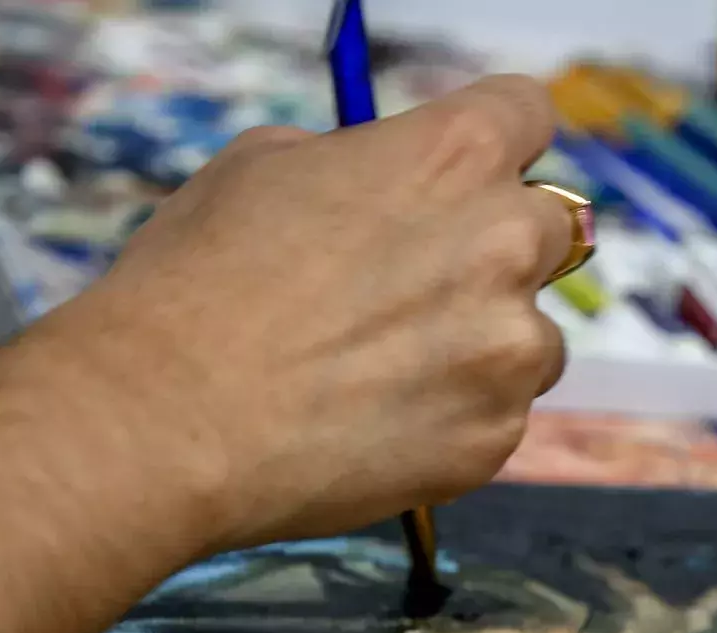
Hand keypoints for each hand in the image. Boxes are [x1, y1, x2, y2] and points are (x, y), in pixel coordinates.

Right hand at [28, 75, 577, 554]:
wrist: (166, 423)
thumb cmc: (196, 286)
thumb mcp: (263, 166)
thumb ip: (361, 162)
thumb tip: (390, 178)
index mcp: (453, 157)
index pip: (525, 113)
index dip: (495, 138)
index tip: (476, 167)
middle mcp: (504, 245)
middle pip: (550, 228)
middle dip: (497, 247)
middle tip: (420, 282)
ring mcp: (509, 349)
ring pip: (532, 336)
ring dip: (481, 344)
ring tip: (381, 366)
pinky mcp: (497, 435)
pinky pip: (498, 414)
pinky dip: (454, 417)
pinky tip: (374, 418)